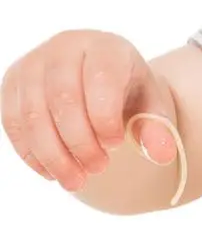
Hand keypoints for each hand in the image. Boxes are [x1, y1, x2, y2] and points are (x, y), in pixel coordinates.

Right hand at [1, 30, 174, 191]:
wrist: (101, 82)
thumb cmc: (127, 92)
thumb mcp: (150, 105)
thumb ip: (157, 127)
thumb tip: (162, 154)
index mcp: (105, 46)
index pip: (100, 78)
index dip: (105, 117)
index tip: (115, 144)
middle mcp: (65, 47)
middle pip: (63, 98)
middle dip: (79, 142)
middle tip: (97, 169)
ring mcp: (33, 63)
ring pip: (33, 114)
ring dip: (54, 155)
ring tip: (76, 180)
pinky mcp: (12, 84)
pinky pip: (13, 123)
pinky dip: (32, 153)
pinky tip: (53, 172)